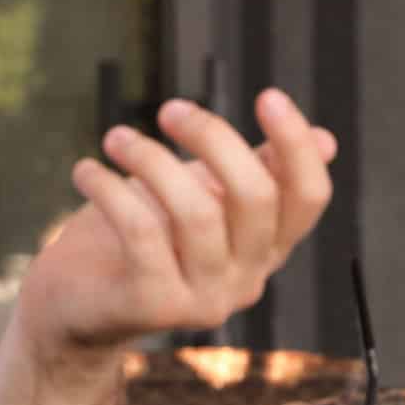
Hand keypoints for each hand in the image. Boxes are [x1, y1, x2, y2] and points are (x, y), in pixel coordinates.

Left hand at [15, 90, 336, 351]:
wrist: (76, 307)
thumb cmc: (143, 238)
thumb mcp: (205, 195)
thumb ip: (258, 170)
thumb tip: (327, 140)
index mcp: (268, 247)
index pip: (309, 197)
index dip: (296, 146)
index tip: (267, 96)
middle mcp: (248, 278)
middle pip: (256, 197)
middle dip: (213, 138)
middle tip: (169, 109)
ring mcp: (205, 300)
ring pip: (197, 213)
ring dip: (151, 160)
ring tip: (116, 139)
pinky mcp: (156, 307)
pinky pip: (142, 233)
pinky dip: (110, 191)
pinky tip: (87, 171)